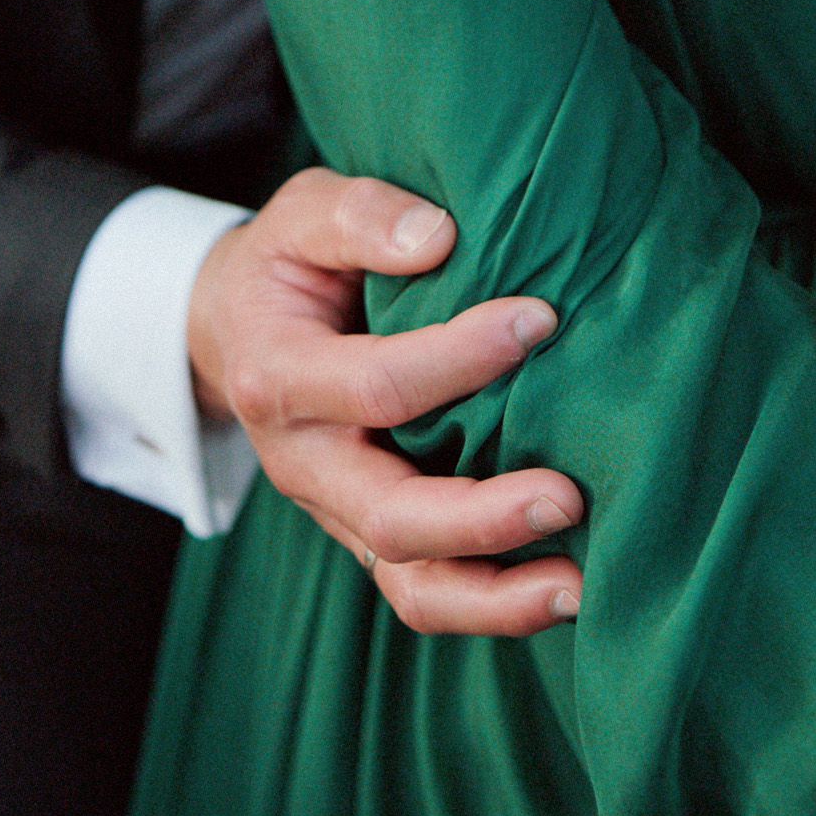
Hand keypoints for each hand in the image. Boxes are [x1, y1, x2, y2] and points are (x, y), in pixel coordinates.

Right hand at [186, 165, 583, 636]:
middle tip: (568, 495)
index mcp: (281, 378)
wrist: (237, 330)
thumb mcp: (304, 213)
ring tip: (577, 586)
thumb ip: (360, 215)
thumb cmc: (288, 263)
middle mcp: (304, 462)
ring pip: (409, 585)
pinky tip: (564, 591)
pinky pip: (426, 592)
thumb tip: (437, 237)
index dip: (460, 358)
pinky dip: (492, 603)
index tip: (541, 318)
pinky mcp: (370, 535)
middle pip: (391, 516)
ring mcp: (337, 510)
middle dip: (481, 517)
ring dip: (495, 596)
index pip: (378, 388)